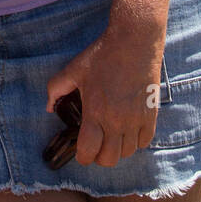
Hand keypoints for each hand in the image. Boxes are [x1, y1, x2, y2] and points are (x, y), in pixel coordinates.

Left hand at [46, 27, 164, 167]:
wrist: (134, 42)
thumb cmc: (103, 55)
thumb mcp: (74, 69)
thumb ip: (56, 88)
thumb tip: (49, 107)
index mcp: (96, 112)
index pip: (89, 151)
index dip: (83, 156)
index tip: (81, 151)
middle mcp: (117, 121)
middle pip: (110, 159)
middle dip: (99, 157)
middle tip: (96, 145)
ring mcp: (136, 119)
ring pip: (128, 153)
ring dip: (118, 149)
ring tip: (111, 136)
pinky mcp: (151, 114)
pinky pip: (145, 142)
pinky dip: (136, 141)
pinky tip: (128, 130)